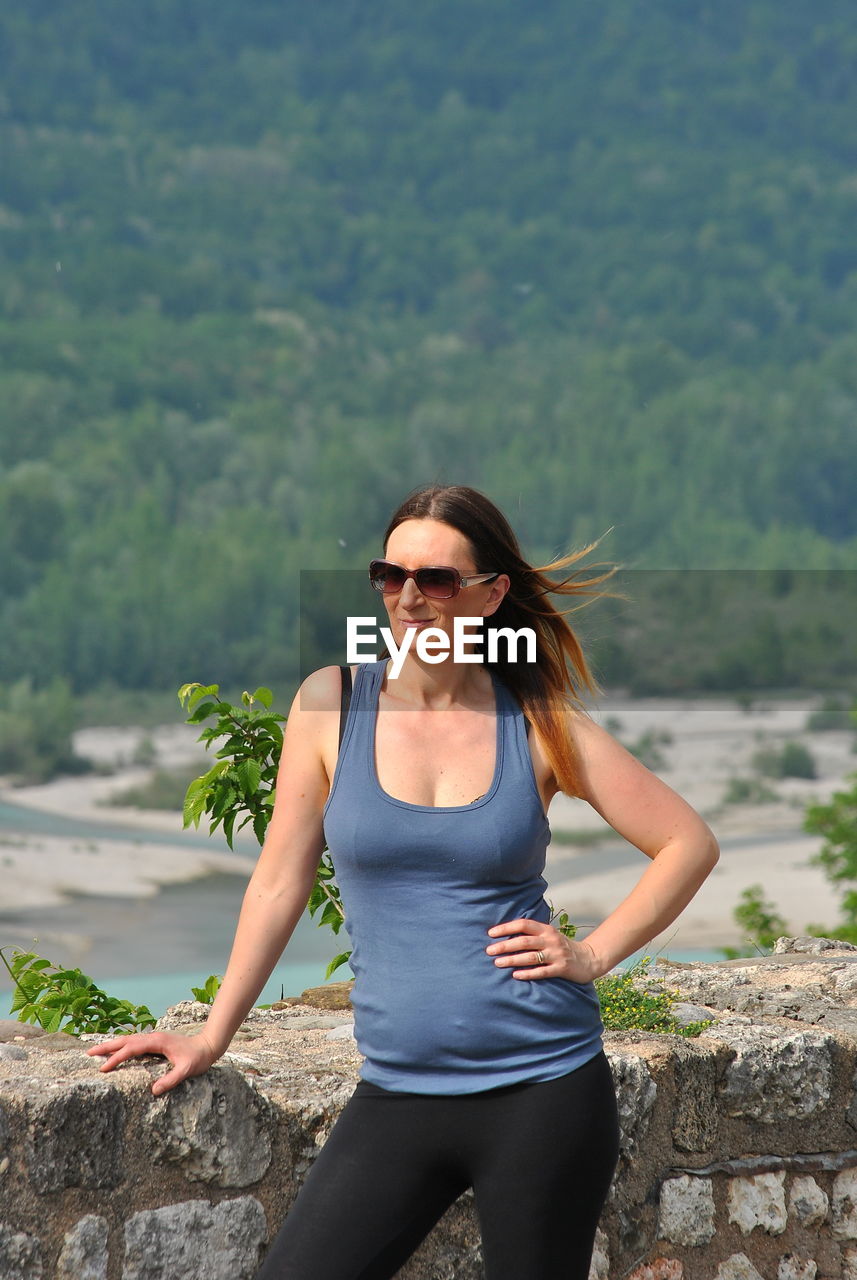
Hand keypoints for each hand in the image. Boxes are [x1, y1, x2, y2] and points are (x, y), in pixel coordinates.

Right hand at [86, 1029, 218, 1095]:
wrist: (207, 1045)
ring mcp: (153, 1038)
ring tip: (96, 1052)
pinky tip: (115, 1051)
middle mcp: (153, 1037)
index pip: (132, 1049)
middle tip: (88, 1053)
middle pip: (125, 1040)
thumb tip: (154, 1091)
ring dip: (112, 1045)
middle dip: (107, 1046)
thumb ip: (172, 1080)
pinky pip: (134, 1042)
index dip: (117, 1058)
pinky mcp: (154, 1042)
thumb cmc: (198, 1058)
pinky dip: (121, 1045)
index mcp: (157, 1042)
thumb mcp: (187, 1070)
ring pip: (128, 1039)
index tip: (103, 1068)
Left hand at [486, 918, 598, 982]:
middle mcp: (551, 940)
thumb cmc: (561, 947)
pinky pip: (542, 971)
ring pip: (531, 957)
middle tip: (489, 950)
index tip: (490, 933)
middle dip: (505, 945)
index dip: (506, 928)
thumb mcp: (549, 936)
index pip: (523, 924)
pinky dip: (528, 973)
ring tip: (498, 963)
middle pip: (524, 941)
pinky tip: (515, 975)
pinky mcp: (561, 969)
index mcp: (546, 929)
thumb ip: (532, 935)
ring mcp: (556, 954)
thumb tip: (505, 936)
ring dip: (512, 960)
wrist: (588, 959)